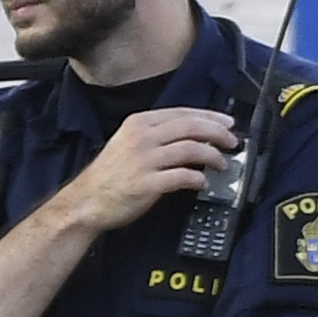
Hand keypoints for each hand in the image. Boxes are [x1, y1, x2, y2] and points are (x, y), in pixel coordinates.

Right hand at [56, 103, 238, 235]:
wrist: (84, 203)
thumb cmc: (108, 177)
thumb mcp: (127, 143)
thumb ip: (155, 135)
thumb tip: (193, 135)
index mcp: (138, 124)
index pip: (183, 113)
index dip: (211, 117)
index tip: (228, 124)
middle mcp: (141, 138)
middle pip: (191, 127)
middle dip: (218, 133)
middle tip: (232, 142)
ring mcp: (143, 161)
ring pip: (192, 149)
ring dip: (213, 156)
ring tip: (222, 164)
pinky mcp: (146, 184)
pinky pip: (183, 176)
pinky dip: (199, 179)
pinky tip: (203, 183)